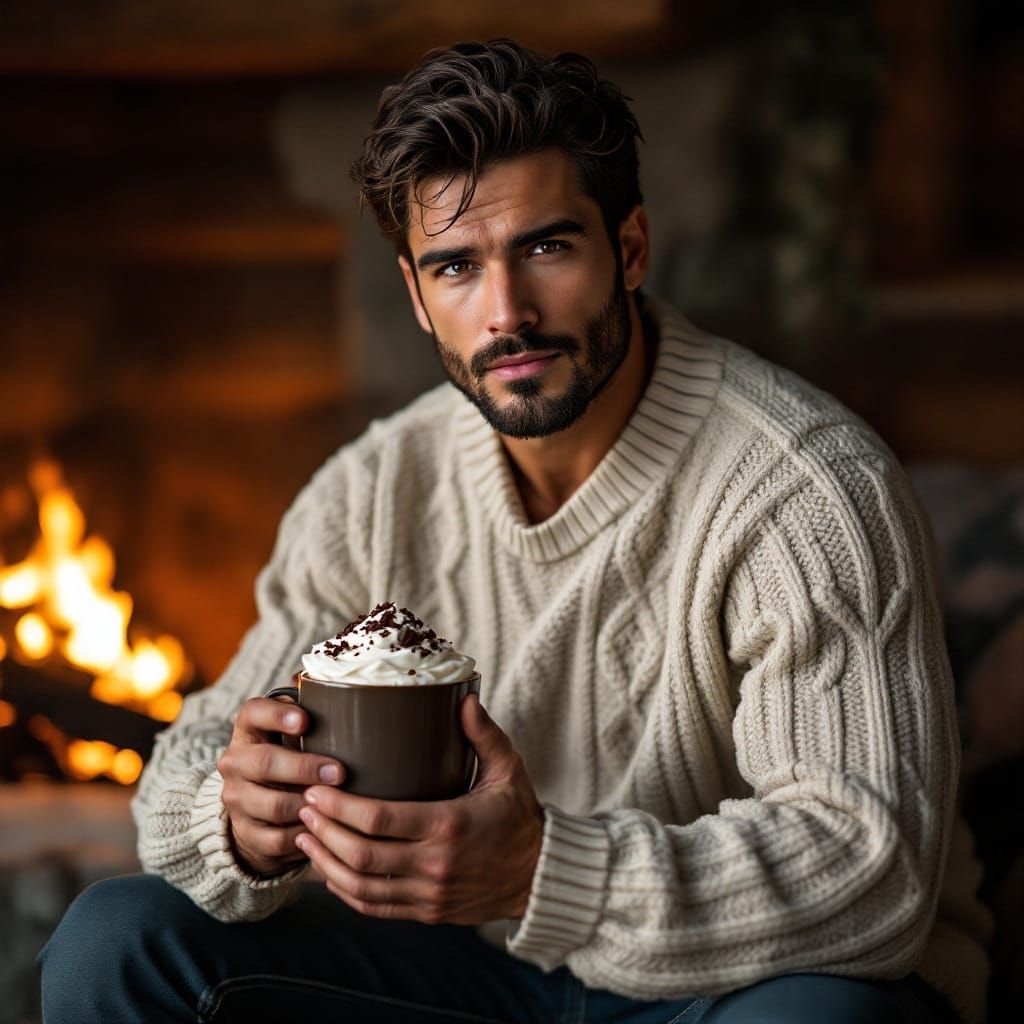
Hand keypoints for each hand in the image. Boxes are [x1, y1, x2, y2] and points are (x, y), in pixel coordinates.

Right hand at [218, 696, 345, 876]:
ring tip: (338, 803)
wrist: (258, 808)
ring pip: (273, 805)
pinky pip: (277, 838)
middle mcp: (235, 761)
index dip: (277, 715)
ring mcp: (236, 799)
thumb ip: (312, 705)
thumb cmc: (289, 755)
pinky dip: (305, 834)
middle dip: (305, 768)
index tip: (305, 721)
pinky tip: (325, 827)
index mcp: (248, 729)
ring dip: (309, 805)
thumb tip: (337, 680)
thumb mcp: (295, 731)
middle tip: (340, 772)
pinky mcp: (245, 833)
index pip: (253, 712)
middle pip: (265, 762)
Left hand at [295, 694, 543, 923]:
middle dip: (324, 831)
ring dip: (326, 863)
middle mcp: (435, 864)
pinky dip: (345, 891)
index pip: (380, 820)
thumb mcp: (509, 770)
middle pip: (361, 854)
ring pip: (360, 886)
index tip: (316, 790)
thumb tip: (465, 698)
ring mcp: (429, 894)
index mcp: (449, 825)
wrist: (539, 875)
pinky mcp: (426, 913)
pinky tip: (329, 871)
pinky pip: (375, 907)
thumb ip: (485, 734)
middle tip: (302, 807)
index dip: (340, 808)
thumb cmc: (519, 816)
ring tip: (305, 837)